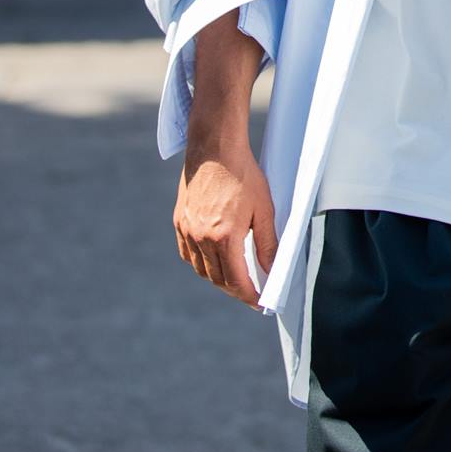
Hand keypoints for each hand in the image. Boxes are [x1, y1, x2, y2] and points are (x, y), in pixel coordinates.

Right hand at [173, 129, 277, 306]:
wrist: (214, 149)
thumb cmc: (243, 175)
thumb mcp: (263, 209)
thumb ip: (267, 244)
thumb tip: (271, 270)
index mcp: (224, 236)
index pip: (236, 280)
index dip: (248, 295)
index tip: (258, 302)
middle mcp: (201, 237)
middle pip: (217, 278)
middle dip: (235, 289)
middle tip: (250, 292)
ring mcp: (187, 230)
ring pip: (201, 269)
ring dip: (218, 278)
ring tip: (234, 278)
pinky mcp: (179, 221)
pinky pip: (188, 254)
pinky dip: (201, 263)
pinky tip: (213, 261)